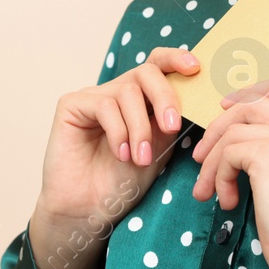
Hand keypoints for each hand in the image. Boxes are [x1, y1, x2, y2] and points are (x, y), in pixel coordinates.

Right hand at [29, 46, 200, 268]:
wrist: (90, 209)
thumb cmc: (123, 181)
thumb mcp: (158, 147)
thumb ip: (170, 119)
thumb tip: (197, 95)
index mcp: (141, 98)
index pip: (158, 64)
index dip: (176, 59)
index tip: (195, 68)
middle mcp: (117, 91)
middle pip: (146, 71)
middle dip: (164, 97)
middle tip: (171, 126)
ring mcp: (93, 96)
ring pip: (127, 91)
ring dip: (140, 127)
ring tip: (140, 158)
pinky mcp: (71, 104)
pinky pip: (103, 104)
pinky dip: (118, 130)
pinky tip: (120, 154)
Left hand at [188, 73, 268, 268]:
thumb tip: (232, 128)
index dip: (251, 92)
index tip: (227, 111)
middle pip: (250, 103)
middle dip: (219, 129)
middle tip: (202, 159)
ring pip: (233, 129)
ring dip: (212, 161)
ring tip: (209, 189)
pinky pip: (228, 152)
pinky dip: (218, 176)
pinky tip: (227, 201)